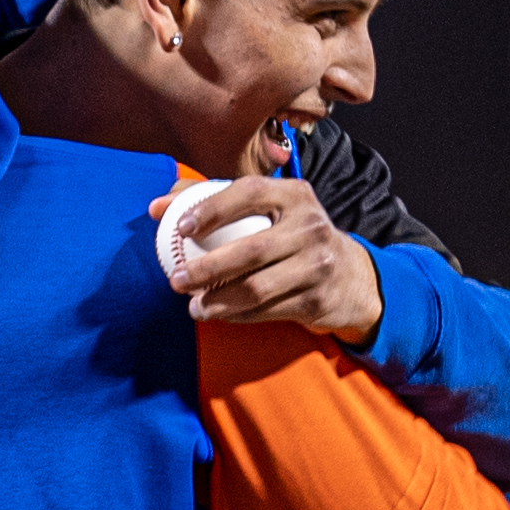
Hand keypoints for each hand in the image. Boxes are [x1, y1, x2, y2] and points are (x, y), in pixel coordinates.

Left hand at [160, 175, 381, 342]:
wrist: (351, 277)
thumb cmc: (293, 237)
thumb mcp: (268, 210)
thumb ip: (213, 199)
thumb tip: (158, 207)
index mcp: (296, 195)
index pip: (250, 193)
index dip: (213, 208)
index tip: (180, 228)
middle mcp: (311, 227)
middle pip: (252, 249)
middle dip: (207, 267)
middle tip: (176, 279)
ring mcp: (318, 265)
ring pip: (258, 288)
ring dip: (219, 301)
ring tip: (192, 307)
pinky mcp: (317, 299)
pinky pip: (268, 311)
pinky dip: (238, 316)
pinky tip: (218, 315)